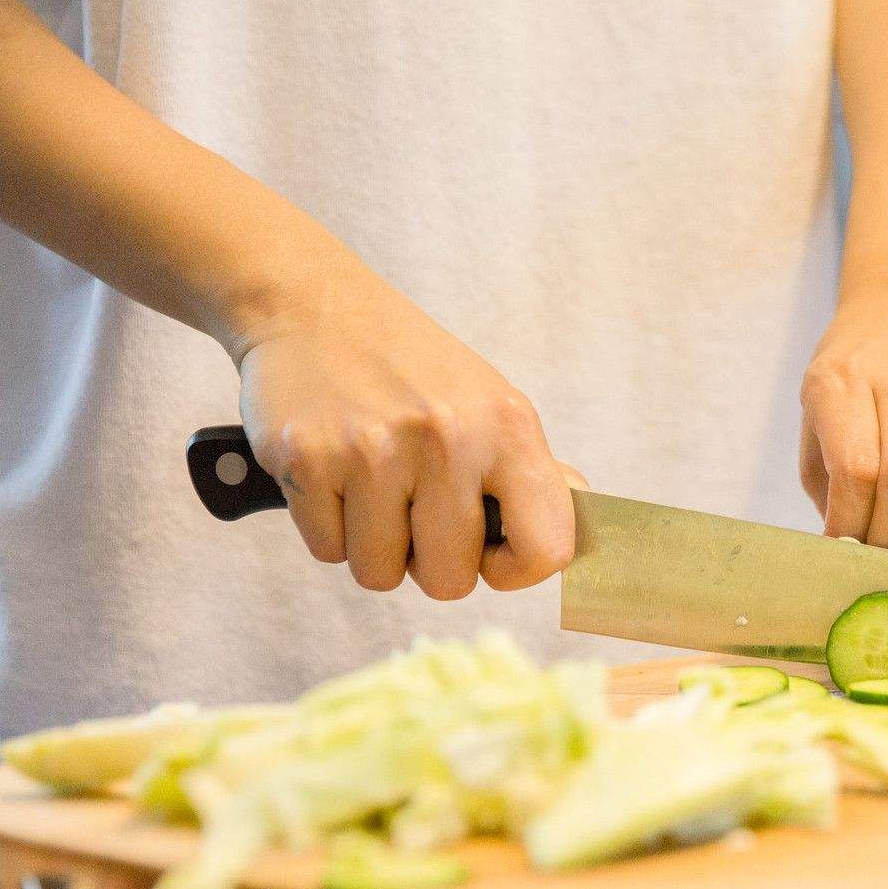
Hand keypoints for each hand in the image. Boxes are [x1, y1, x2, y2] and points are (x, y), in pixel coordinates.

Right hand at [235, 249, 581, 598]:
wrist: (319, 306)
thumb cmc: (416, 370)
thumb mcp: (492, 404)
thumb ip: (534, 473)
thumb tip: (584, 530)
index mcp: (508, 426)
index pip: (546, 550)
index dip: (517, 570)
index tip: (491, 553)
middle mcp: (447, 437)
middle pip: (449, 582)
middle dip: (430, 561)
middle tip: (417, 508)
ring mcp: (372, 449)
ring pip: (380, 574)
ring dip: (376, 546)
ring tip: (375, 486)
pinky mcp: (303, 458)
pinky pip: (328, 550)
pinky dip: (330, 527)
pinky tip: (336, 473)